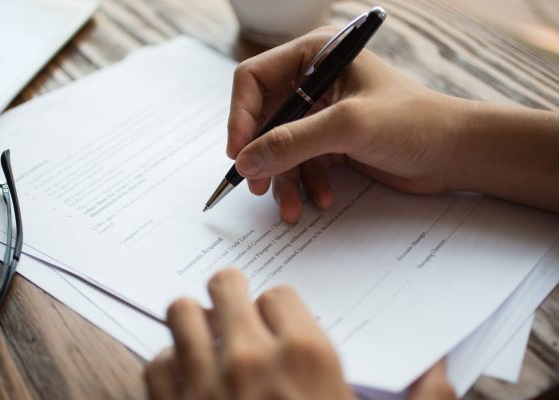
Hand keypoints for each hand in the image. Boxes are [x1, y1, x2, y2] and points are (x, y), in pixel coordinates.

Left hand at [144, 268, 455, 399]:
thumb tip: (442, 372)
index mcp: (307, 356)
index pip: (279, 295)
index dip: (279, 311)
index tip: (279, 327)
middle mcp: (249, 357)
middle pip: (225, 285)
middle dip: (231, 296)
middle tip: (237, 316)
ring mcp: (203, 381)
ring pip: (181, 312)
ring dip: (194, 323)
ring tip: (208, 341)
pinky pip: (156, 362)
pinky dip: (169, 366)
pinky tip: (188, 383)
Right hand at [227, 27, 558, 221]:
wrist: (455, 154)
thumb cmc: (414, 123)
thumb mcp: (349, 126)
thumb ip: (293, 141)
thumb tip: (245, 160)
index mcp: (315, 55)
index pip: (254, 79)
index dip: (240, 116)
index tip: (238, 153)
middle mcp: (313, 81)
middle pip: (263, 118)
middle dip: (261, 155)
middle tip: (257, 185)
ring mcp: (321, 113)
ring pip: (280, 147)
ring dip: (283, 179)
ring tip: (292, 208)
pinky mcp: (330, 142)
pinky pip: (300, 164)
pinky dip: (305, 184)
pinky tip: (322, 200)